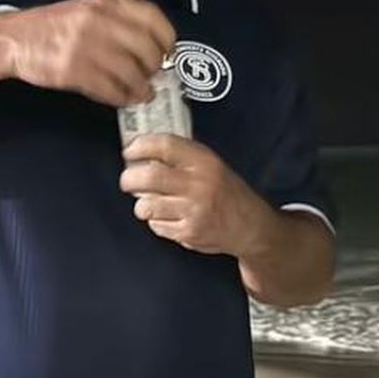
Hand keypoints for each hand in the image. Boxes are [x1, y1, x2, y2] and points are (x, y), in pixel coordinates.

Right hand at [8, 0, 174, 106]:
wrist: (13, 39)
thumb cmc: (50, 27)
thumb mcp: (87, 9)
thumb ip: (118, 20)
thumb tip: (150, 42)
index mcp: (105, 4)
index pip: (154, 18)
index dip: (167, 40)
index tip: (167, 52)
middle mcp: (99, 21)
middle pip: (147, 50)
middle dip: (155, 68)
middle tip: (153, 76)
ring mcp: (86, 46)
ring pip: (132, 73)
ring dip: (141, 88)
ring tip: (141, 93)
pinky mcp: (74, 71)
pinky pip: (111, 89)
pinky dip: (122, 98)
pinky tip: (123, 99)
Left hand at [120, 134, 270, 255]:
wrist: (251, 226)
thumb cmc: (227, 193)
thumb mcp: (212, 164)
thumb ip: (182, 156)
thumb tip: (145, 150)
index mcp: (204, 161)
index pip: (164, 145)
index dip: (140, 146)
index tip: (130, 150)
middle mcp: (199, 184)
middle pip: (149, 176)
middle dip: (129, 179)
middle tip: (128, 180)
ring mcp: (194, 210)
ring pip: (147, 205)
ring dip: (142, 204)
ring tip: (149, 203)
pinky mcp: (189, 232)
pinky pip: (157, 226)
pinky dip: (156, 222)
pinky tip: (168, 218)